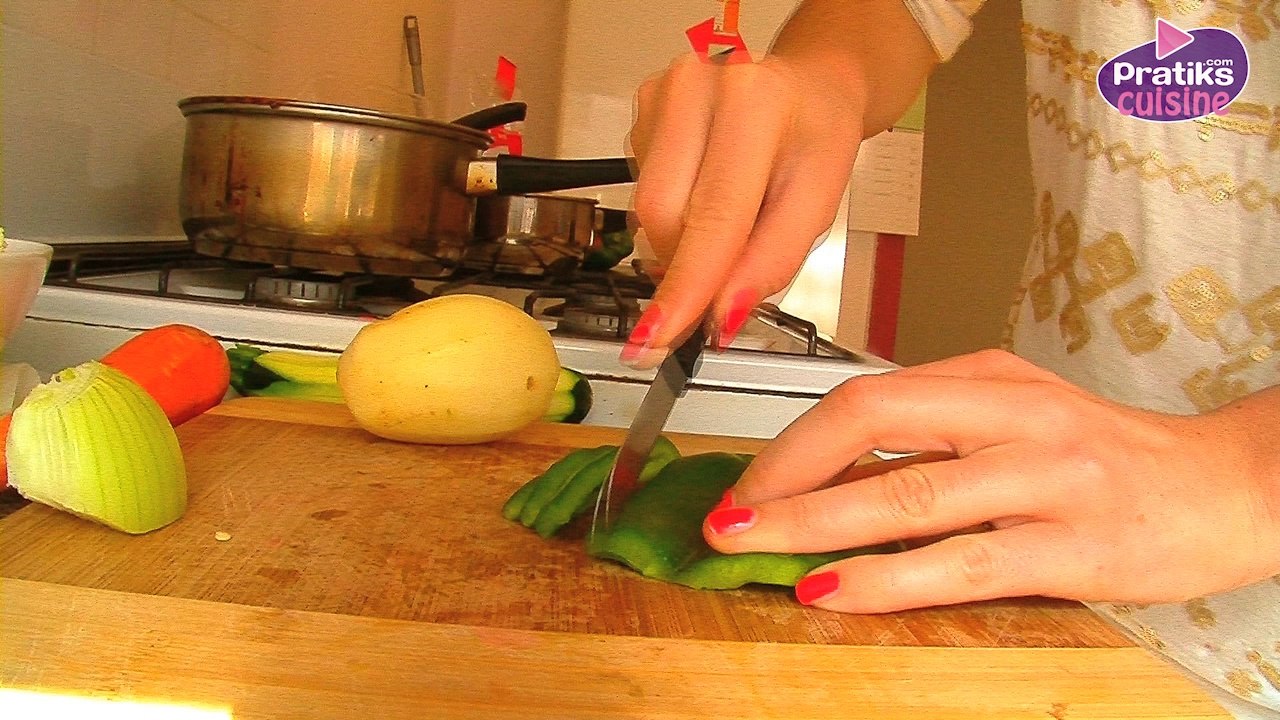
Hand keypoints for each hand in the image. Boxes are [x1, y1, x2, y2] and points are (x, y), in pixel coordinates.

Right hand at [623, 52, 867, 364]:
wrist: (809, 88)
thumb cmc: (816, 138)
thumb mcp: (819, 204)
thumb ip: (770, 262)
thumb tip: (720, 313)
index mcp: (754, 105)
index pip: (711, 217)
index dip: (685, 286)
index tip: (661, 337)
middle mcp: (697, 88)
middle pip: (663, 216)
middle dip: (684, 268)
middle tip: (713, 291)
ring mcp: (661, 94)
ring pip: (645, 210)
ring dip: (680, 238)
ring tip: (728, 217)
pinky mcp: (641, 108)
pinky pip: (640, 190)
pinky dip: (672, 211)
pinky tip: (705, 190)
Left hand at [702, 349, 1279, 611]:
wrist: (1228, 487)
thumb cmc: (1109, 456)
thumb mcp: (1018, 418)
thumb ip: (934, 436)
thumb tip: (828, 478)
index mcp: (991, 378)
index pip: (867, 396)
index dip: (792, 440)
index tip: (747, 481)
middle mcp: (1014, 415)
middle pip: (873, 426)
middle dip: (785, 474)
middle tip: (728, 517)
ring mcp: (1047, 478)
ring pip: (908, 496)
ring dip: (816, 525)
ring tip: (758, 549)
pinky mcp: (1074, 546)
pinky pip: (961, 563)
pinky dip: (886, 578)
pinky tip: (834, 590)